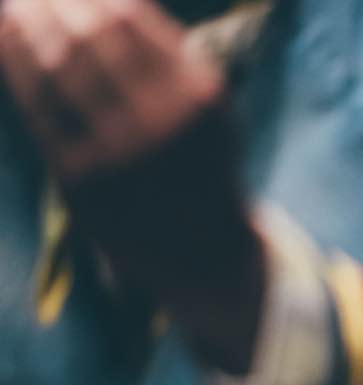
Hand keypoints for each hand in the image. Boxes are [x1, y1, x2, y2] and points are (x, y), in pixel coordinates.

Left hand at [0, 0, 263, 371]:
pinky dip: (14, 66)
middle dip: (54, 6)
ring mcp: (119, 153)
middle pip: (90, 40)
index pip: (130, 19)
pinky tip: (6, 42)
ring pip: (59, 69)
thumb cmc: (196, 163)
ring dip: (27, 28)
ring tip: (15, 9)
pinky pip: (37, 107)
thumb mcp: (207, 111)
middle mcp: (162, 123)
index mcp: (199, 98)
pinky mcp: (80, 178)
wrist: (199, 248)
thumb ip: (168, 56)